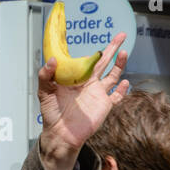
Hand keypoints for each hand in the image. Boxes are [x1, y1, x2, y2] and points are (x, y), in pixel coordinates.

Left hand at [38, 32, 129, 162]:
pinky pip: (116, 96)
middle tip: (121, 35)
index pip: (88, 60)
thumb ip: (45, 76)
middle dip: (112, 48)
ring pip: (113, 75)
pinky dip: (122, 90)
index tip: (97, 36)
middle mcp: (89, 83)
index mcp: (77, 78)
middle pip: (104, 62)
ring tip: (124, 52)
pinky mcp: (104, 106)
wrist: (60, 134)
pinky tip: (125, 82)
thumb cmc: (51, 114)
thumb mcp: (44, 93)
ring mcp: (98, 94)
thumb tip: (52, 60)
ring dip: (120, 64)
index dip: (93, 51)